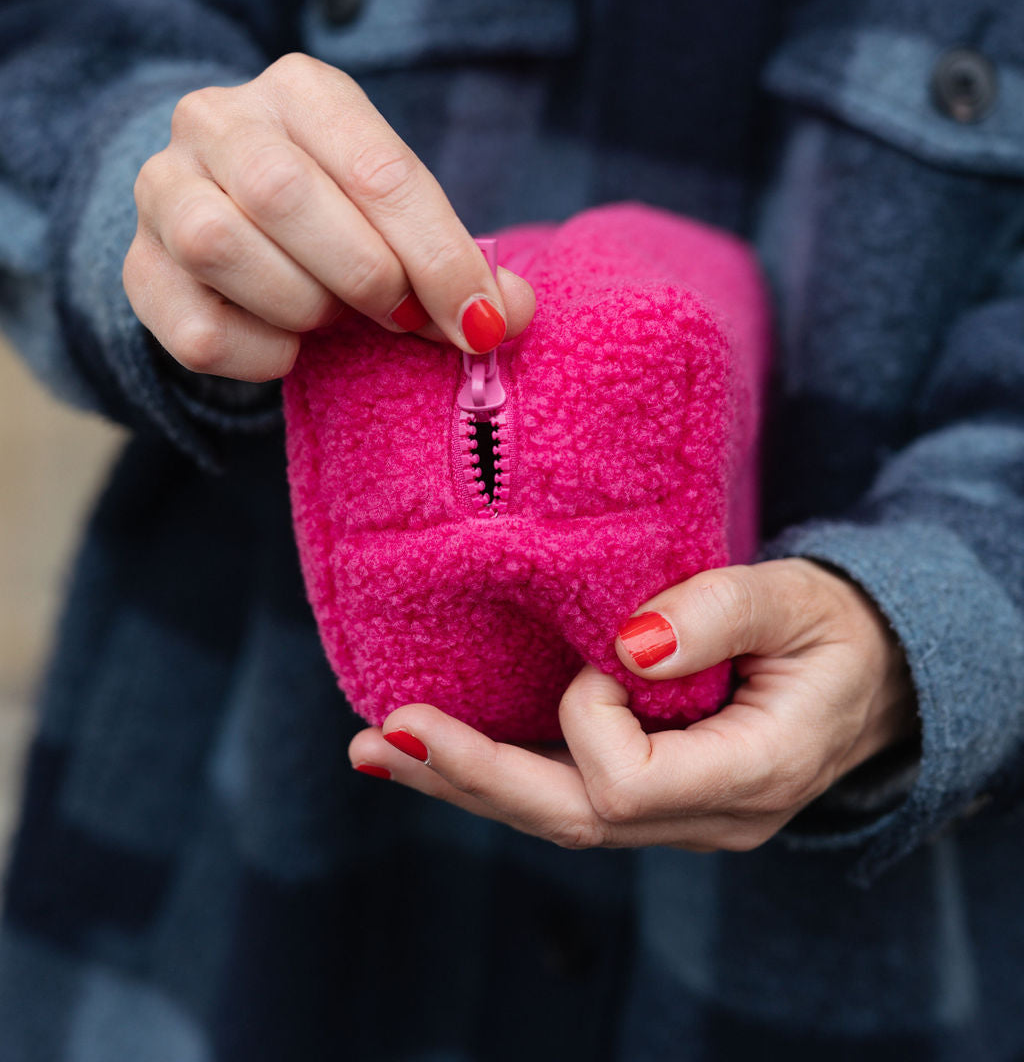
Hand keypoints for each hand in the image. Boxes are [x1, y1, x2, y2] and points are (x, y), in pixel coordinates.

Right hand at [124, 53, 534, 380]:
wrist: (227, 209)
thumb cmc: (337, 211)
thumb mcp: (398, 212)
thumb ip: (454, 260)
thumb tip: (503, 317)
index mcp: (302, 90)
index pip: (377, 169)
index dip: (438, 256)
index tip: (478, 321)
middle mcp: (217, 120)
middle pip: (284, 193)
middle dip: (363, 273)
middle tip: (400, 316)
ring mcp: (163, 188)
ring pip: (221, 247)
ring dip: (301, 306)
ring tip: (331, 318)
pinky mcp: (136, 266)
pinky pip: (193, 326)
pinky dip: (257, 354)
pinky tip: (286, 346)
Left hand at [348, 558, 918, 849]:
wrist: (876, 673)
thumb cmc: (839, 628)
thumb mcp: (796, 599)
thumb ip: (718, 614)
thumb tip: (626, 647)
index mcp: (752, 775)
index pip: (628, 785)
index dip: (594, 716)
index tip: (612, 647)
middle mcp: (708, 818)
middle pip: (569, 819)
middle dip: (471, 773)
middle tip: (381, 738)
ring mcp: (681, 818)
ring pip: (557, 817)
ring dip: (466, 778)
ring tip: (378, 747)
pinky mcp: (657, 795)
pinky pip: (568, 794)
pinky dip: (500, 770)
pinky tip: (440, 750)